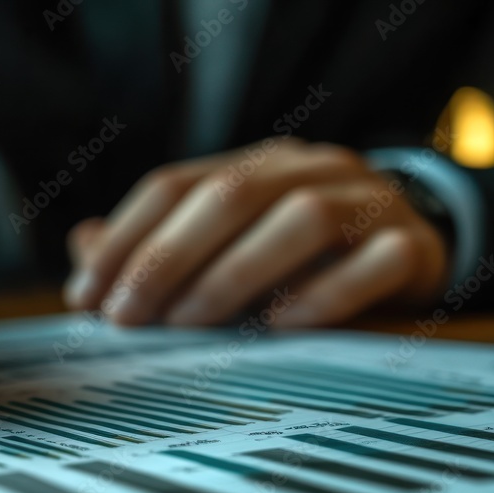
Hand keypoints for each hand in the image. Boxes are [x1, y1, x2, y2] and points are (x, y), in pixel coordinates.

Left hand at [63, 138, 448, 326]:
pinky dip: (324, 294)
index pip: (173, 185)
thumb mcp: (223, 243)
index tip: (87, 299)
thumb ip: (155, 245)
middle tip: (126, 317)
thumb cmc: (296, 255)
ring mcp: (365, 201)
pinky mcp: (409, 245)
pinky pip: (374, 262)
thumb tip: (84, 245)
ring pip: (302, 218)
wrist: (409, 246)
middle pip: (229, 194)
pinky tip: (279, 327)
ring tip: (189, 323)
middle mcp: (307, 168)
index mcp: (253, 163)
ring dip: (235, 273)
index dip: (123, 240)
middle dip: (165, 258)